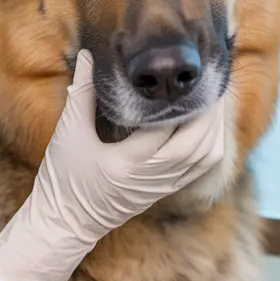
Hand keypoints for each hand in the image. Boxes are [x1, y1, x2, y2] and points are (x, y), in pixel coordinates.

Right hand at [0, 49, 228, 280]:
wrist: (65, 224)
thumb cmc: (63, 180)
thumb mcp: (68, 134)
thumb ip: (82, 94)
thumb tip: (87, 56)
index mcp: (129, 162)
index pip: (166, 126)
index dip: (181, 98)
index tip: (186, 71)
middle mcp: (153, 176)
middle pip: (198, 142)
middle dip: (210, 110)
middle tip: (213, 79)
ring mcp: (164, 185)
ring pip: (206, 156)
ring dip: (215, 126)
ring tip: (214, 96)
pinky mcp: (167, 190)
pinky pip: (202, 167)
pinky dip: (212, 142)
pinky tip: (209, 123)